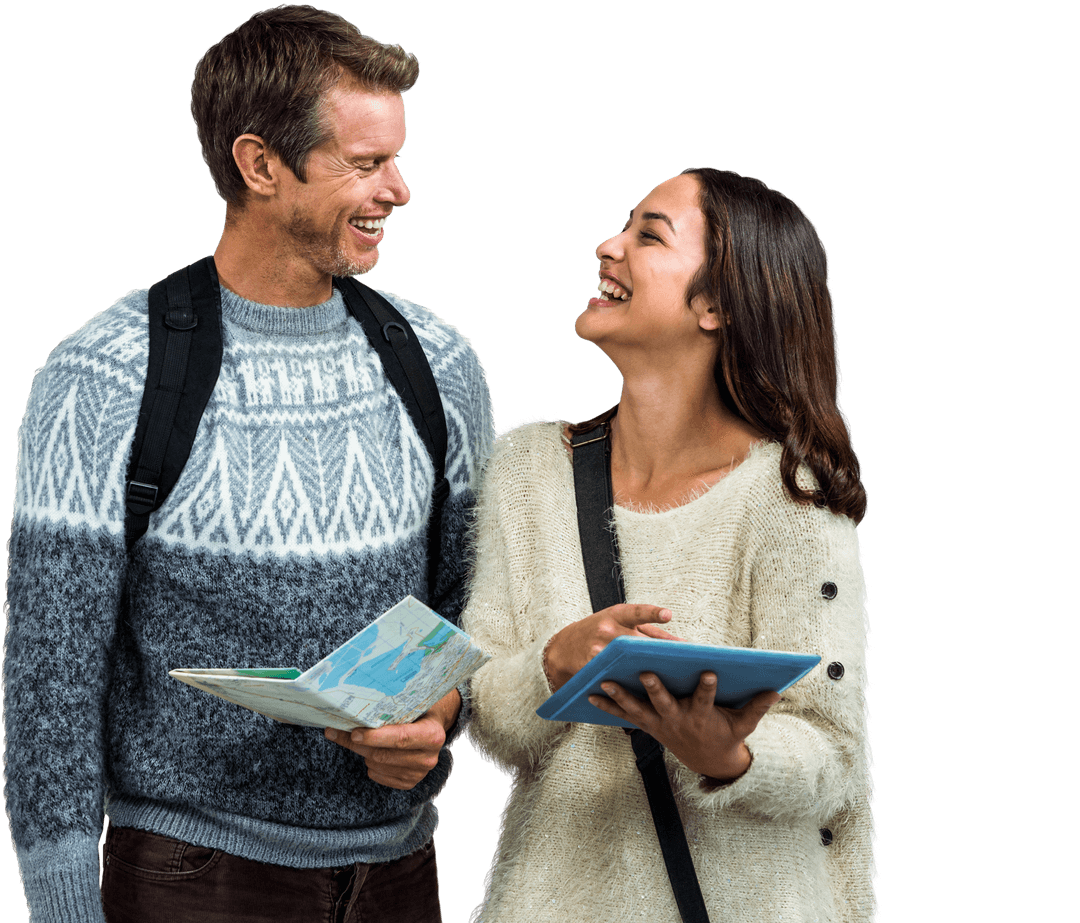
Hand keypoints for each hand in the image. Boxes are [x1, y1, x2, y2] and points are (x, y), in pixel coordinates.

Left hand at [324, 688, 460, 789]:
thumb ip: (391, 710)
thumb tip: (354, 708)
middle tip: (338, 732)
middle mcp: (428, 758)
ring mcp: (419, 773)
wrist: (433, 729)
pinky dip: (370, 765)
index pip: (400, 738)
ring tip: (363, 739)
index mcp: (432, 735)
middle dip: (358, 744)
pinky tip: (373, 752)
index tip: (354, 732)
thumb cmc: (419, 713)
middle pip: (383, 754)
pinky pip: (378, 776)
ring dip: (364, 753)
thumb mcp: (412, 706)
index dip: (375, 737)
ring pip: (377, 765)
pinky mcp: (409, 783)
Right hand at [543, 604, 679, 691]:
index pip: (636, 612)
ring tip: (672, 676)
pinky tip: (650, 689)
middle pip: (637, 642)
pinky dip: (634, 682)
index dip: (652, 613)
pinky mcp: (594, 667)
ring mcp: (599, 650)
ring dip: (649, 668)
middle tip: (682, 660)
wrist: (565, 647)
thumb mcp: (622, 623)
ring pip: (629, 661)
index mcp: (616, 615)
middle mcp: (607, 630)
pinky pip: (619, 675)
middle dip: (658, 651)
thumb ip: (652, 631)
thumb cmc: (599, 630)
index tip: (668, 614)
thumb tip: (683, 643)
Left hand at [589, 672, 779, 781]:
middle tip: (646, 670)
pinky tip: (590, 694)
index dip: (708, 687)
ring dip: (621, 695)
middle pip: (665, 702)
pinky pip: (625, 716)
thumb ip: (757, 707)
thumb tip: (777, 690)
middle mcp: (678, 721)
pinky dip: (608, 706)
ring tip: (604, 680)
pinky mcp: (647, 726)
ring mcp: (660, 725)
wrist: (709, 762)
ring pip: (638, 709)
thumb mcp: (744, 724)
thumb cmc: (727, 736)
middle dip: (656, 687)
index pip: (707, 700)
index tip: (709, 671)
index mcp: (703, 716)